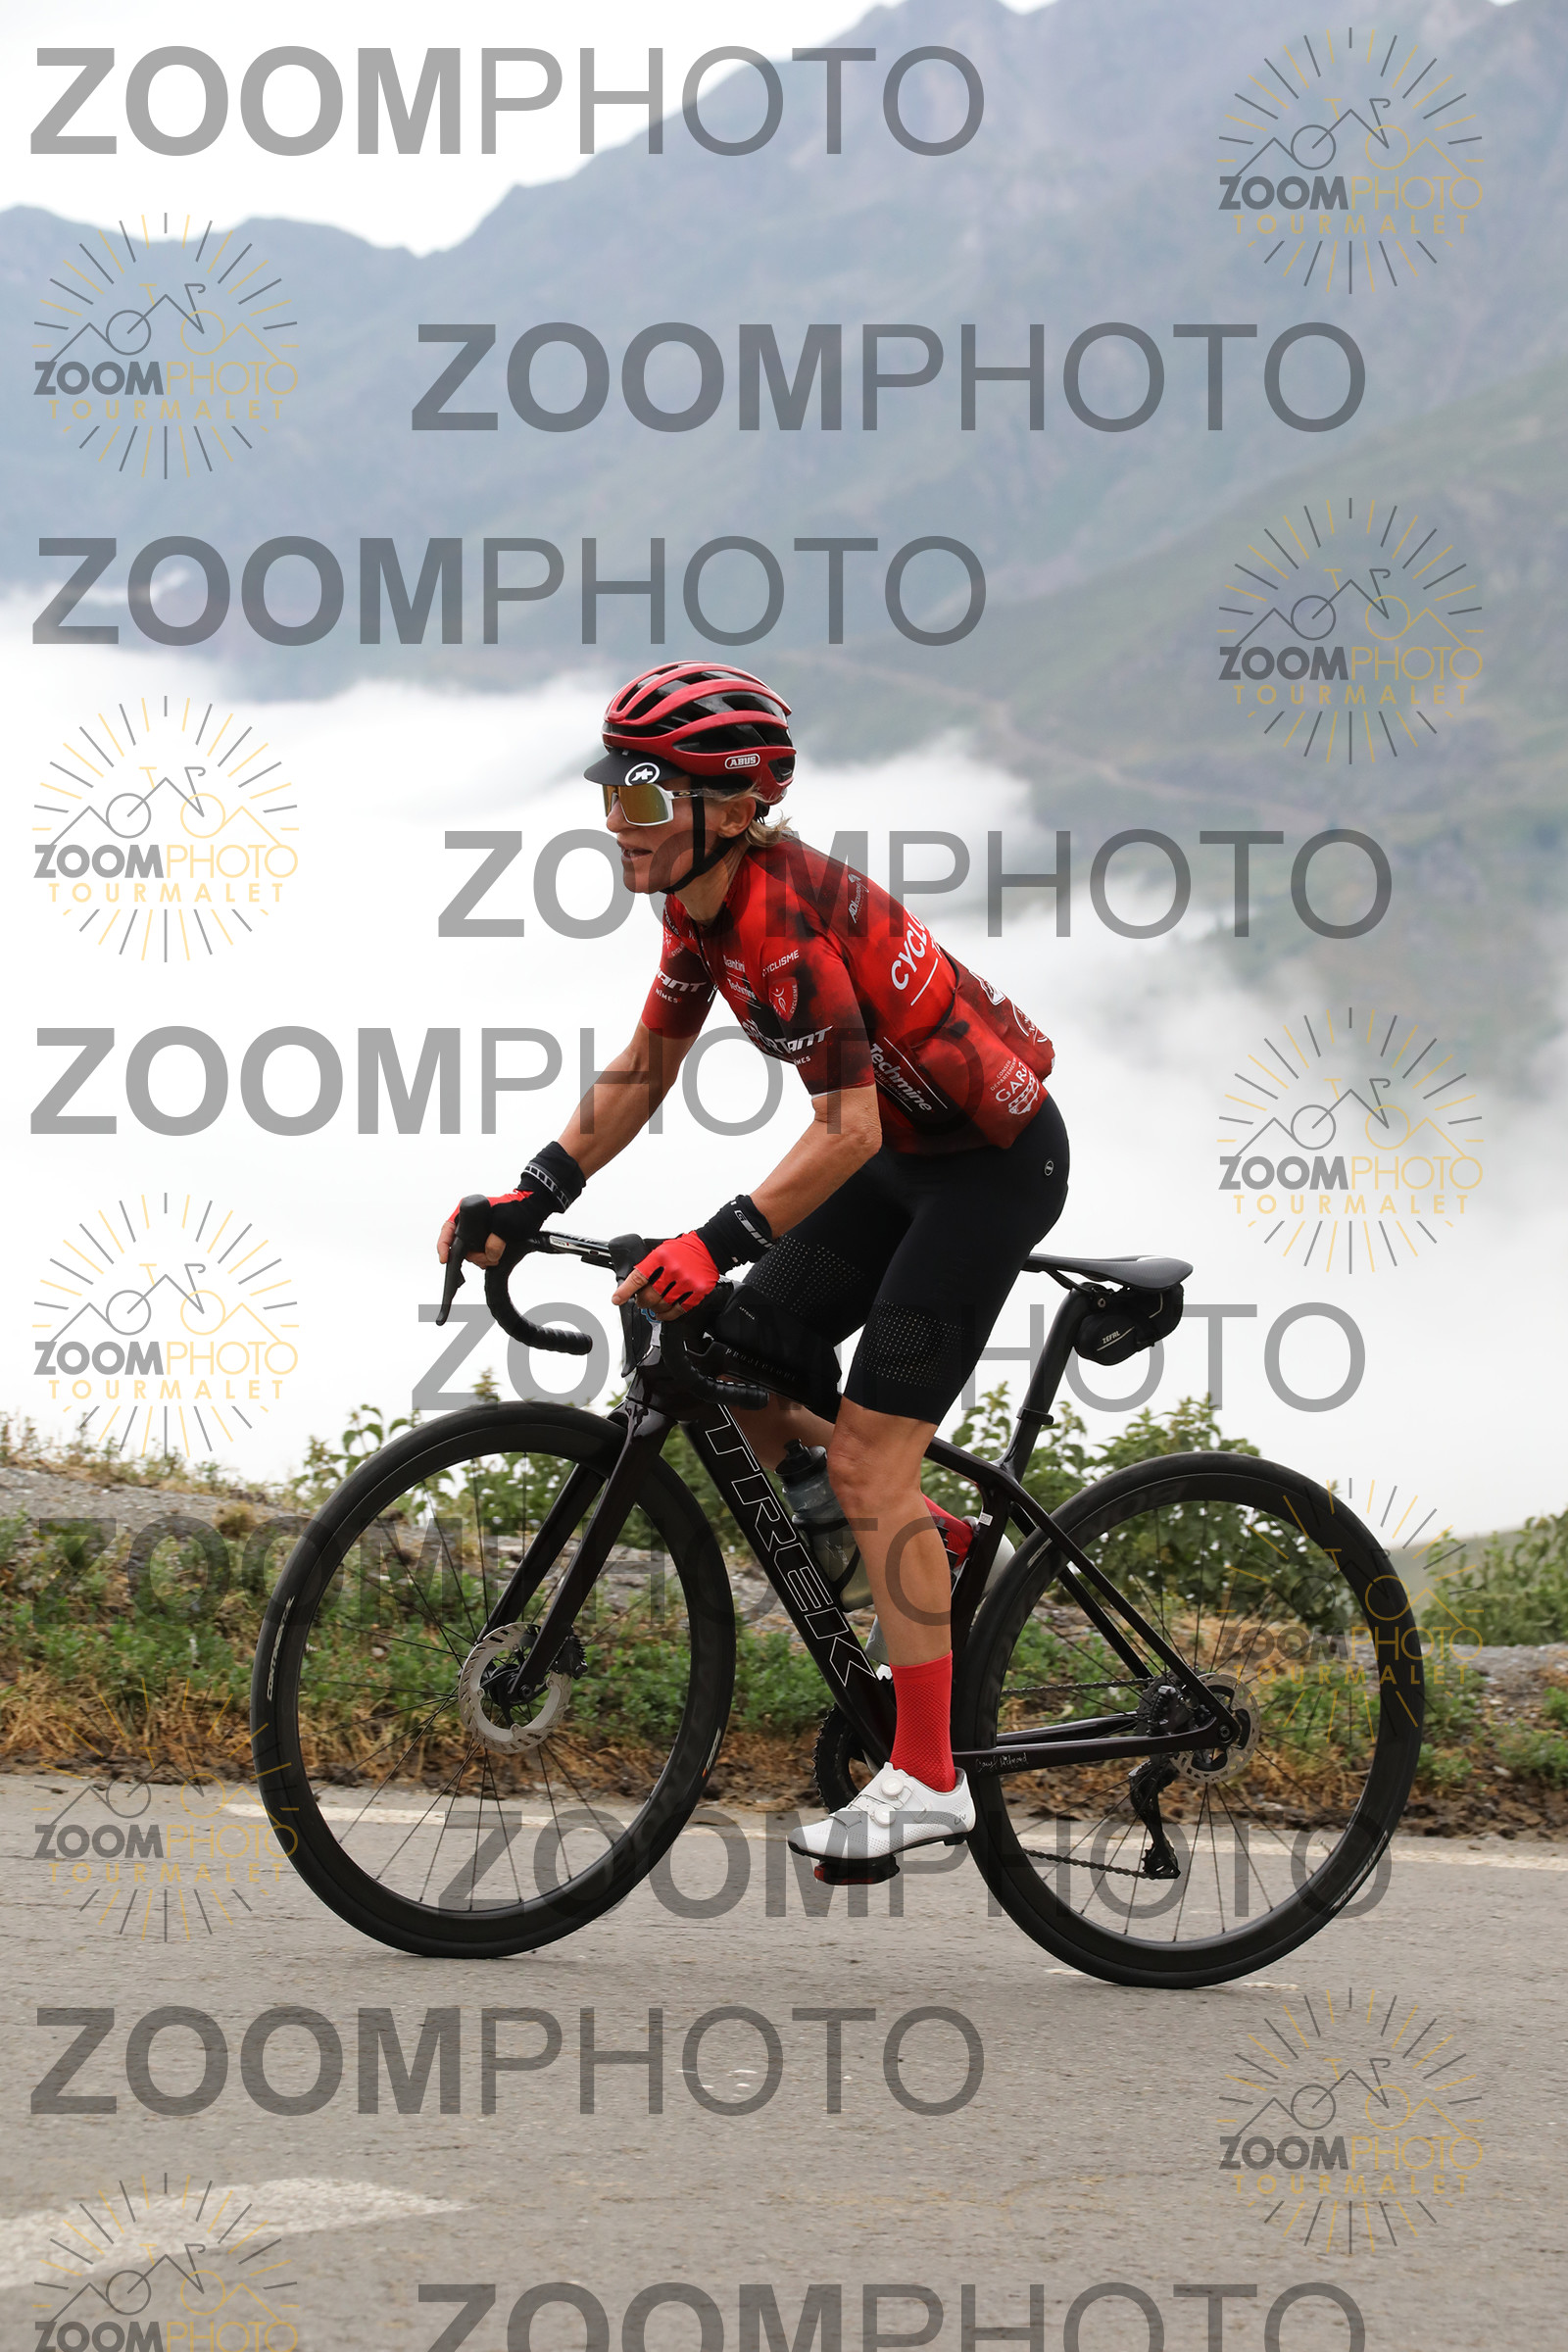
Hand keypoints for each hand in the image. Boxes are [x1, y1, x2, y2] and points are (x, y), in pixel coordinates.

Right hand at [437, 1186, 555, 1269]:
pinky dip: (486, 1257)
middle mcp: (469, 1220)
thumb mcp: (506, 1224)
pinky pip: (480, 1252)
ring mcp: (477, 1230)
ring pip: (470, 1251)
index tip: (445, 1258)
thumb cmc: (519, 1208)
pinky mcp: (486, 1238)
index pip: (448, 1228)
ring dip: (481, 1258)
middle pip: (459, 1244)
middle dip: (472, 1255)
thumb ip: (496, 1240)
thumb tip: (490, 1254)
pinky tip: (494, 1258)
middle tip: (487, 1259)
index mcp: (468, 1210)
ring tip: (495, 1257)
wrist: (533, 1208)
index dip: (443, 1245)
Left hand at [611, 1230, 720, 1317]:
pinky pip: (678, 1310)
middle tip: (641, 1301)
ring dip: (654, 1309)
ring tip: (654, 1305)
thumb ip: (648, 1266)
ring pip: (662, 1305)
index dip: (625, 1291)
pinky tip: (664, 1313)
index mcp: (661, 1258)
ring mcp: (686, 1282)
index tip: (617, 1299)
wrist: (709, 1247)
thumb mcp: (661, 1251)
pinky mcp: (697, 1292)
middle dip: (641, 1301)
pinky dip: (668, 1315)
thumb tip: (632, 1285)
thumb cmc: (684, 1249)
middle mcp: (673, 1270)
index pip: (638, 1278)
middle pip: (650, 1296)